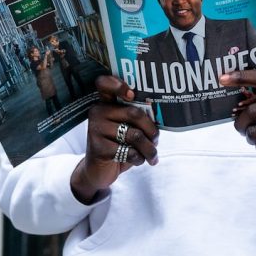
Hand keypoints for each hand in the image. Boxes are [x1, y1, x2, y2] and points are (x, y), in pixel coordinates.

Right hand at [70, 75, 158, 203]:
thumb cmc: (117, 145)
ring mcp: (96, 129)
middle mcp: (97, 112)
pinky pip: (128, 151)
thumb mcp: (124, 128)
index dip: (117, 85)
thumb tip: (159, 116)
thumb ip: (134, 118)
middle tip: (156, 140)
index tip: (132, 94)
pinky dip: (138, 158)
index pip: (104, 84)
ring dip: (149, 148)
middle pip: (134, 113)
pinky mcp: (98, 148)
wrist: (98, 171)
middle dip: (151, 130)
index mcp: (104, 103)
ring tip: (152, 155)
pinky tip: (137, 160)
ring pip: (134, 135)